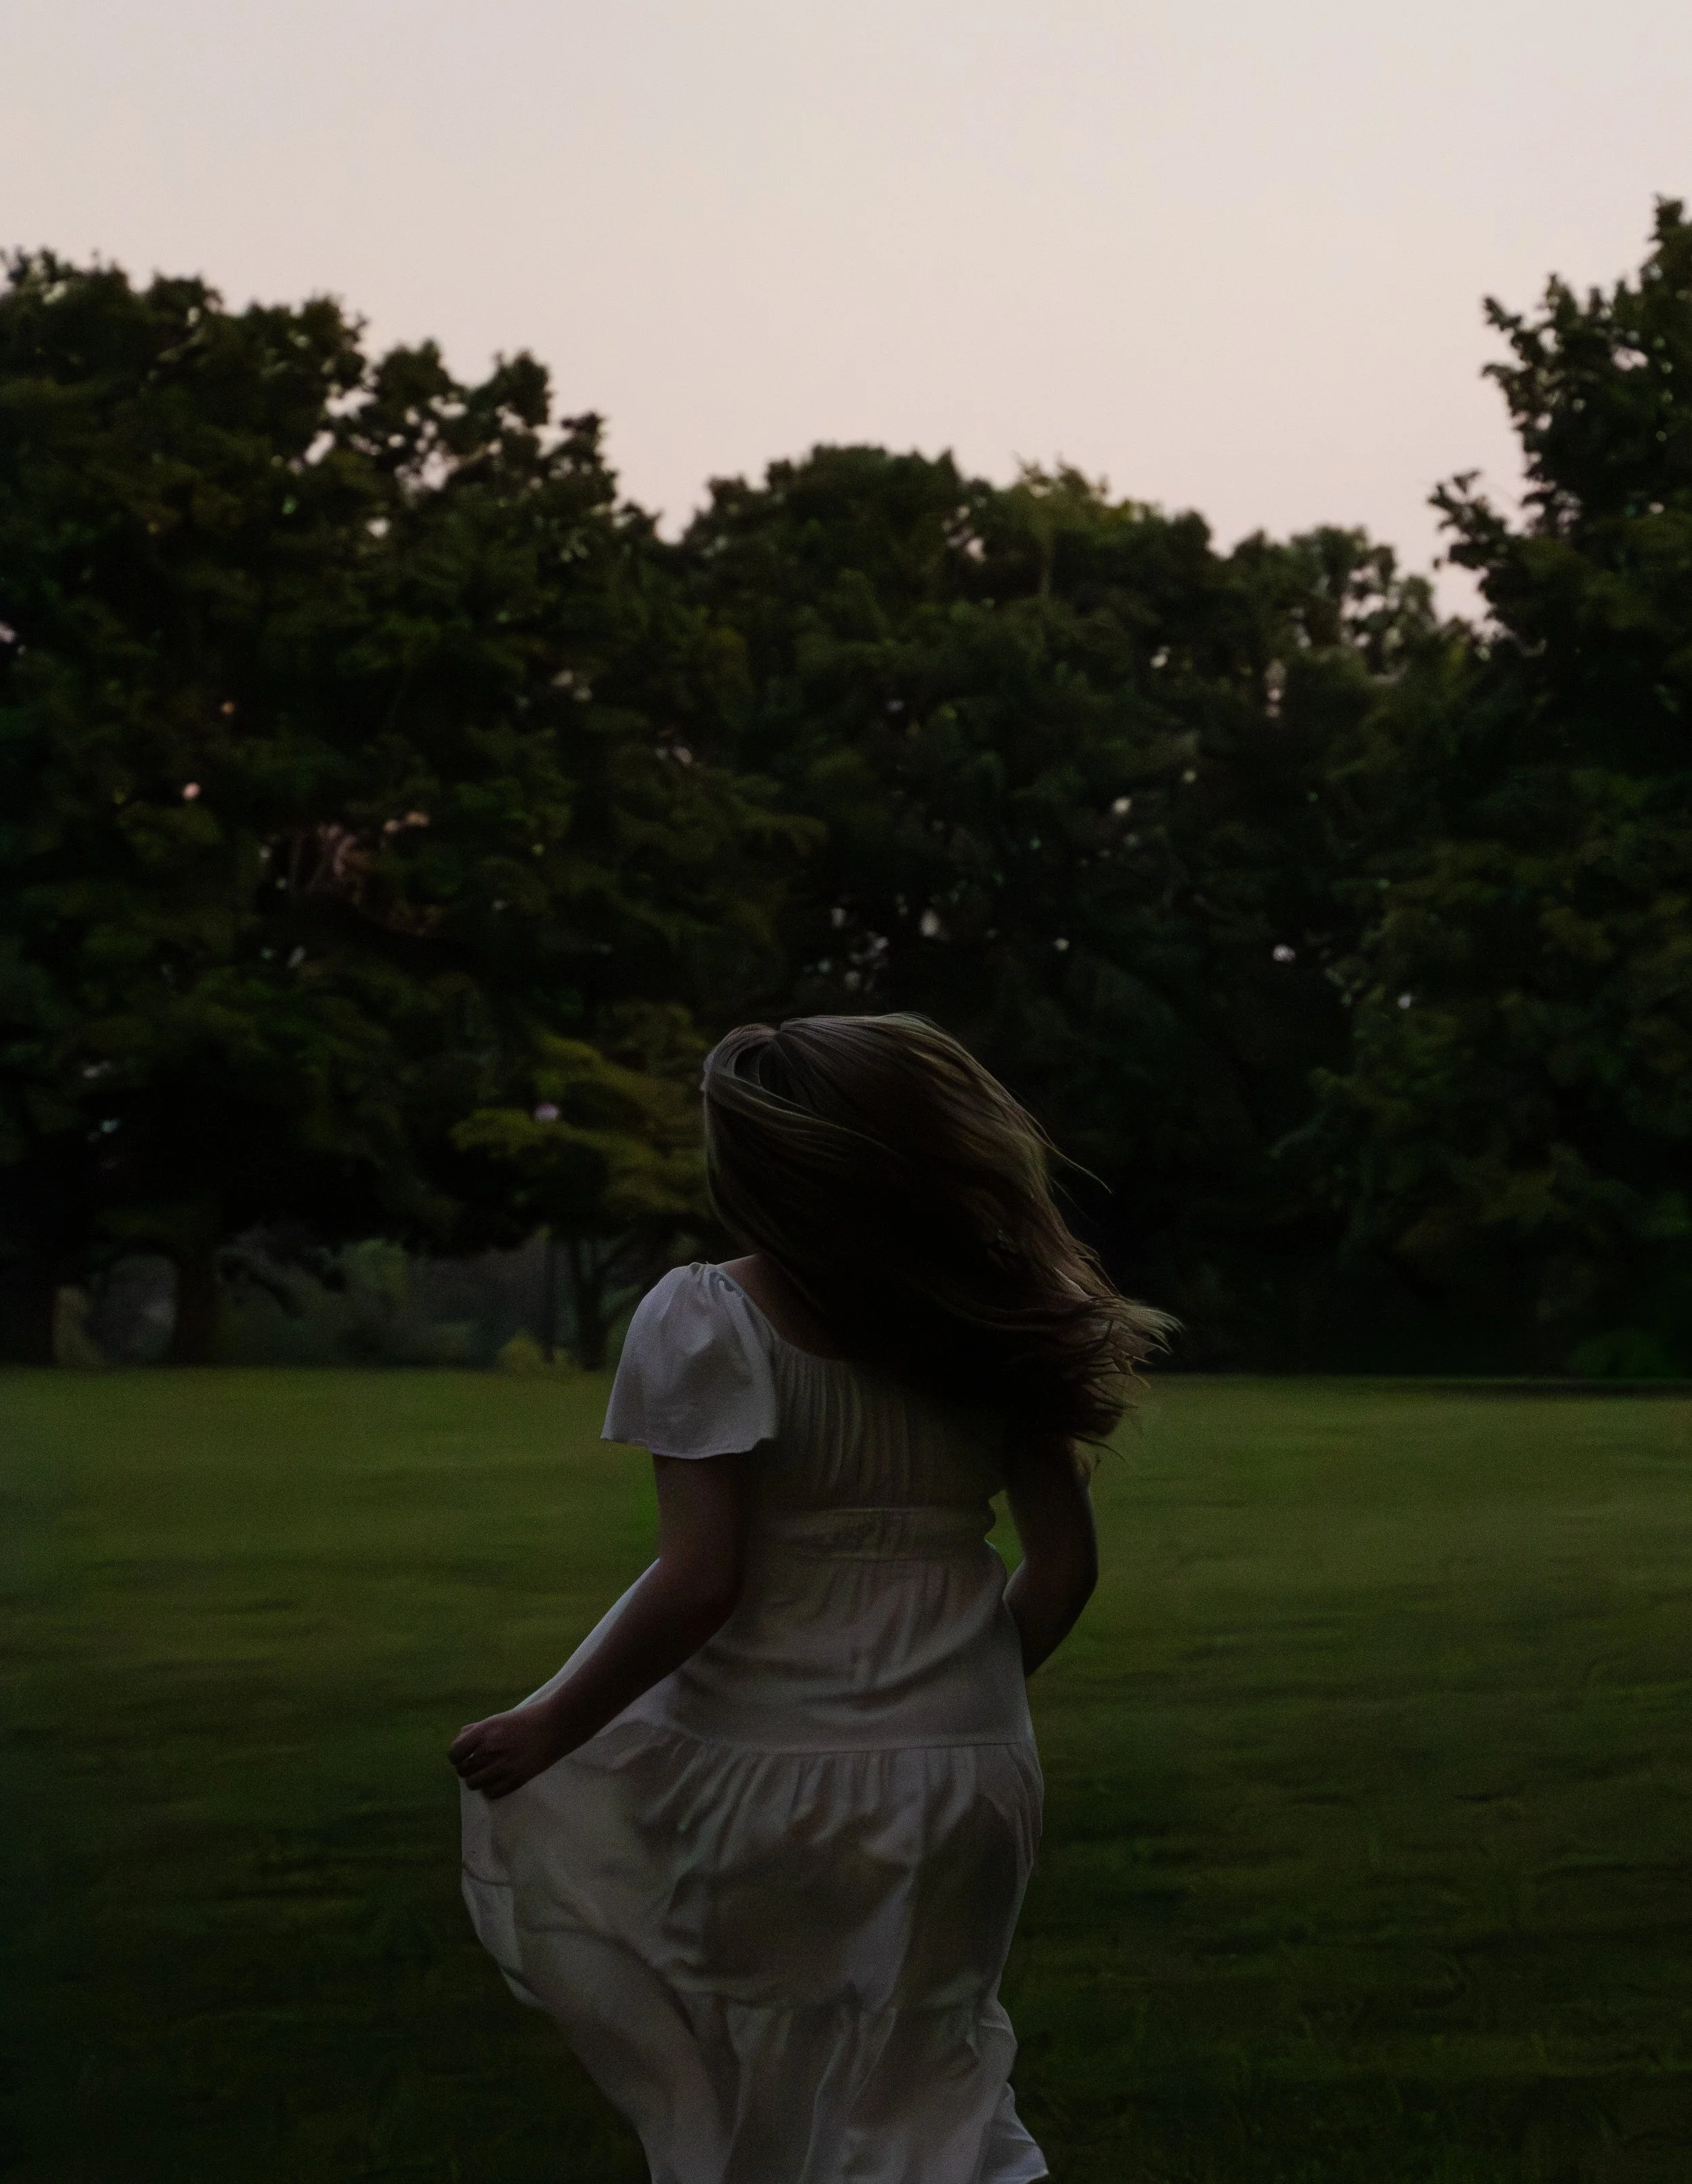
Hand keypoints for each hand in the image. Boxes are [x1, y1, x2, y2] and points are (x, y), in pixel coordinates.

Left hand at [449, 1702, 565, 1799]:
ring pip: (474, 1784)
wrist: (556, 1725)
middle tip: (477, 1765)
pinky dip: (490, 1789)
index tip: (463, 1756)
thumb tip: (461, 1737)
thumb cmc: (528, 1718)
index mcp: (484, 1732)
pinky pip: (491, 1793)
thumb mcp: (499, 1718)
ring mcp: (502, 1767)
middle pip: (462, 1770)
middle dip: (467, 1768)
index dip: (456, 1756)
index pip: (454, 1753)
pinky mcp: (515, 1780)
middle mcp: (489, 1750)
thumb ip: (478, 1728)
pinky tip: (497, 1781)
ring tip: (487, 1774)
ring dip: (478, 1779)